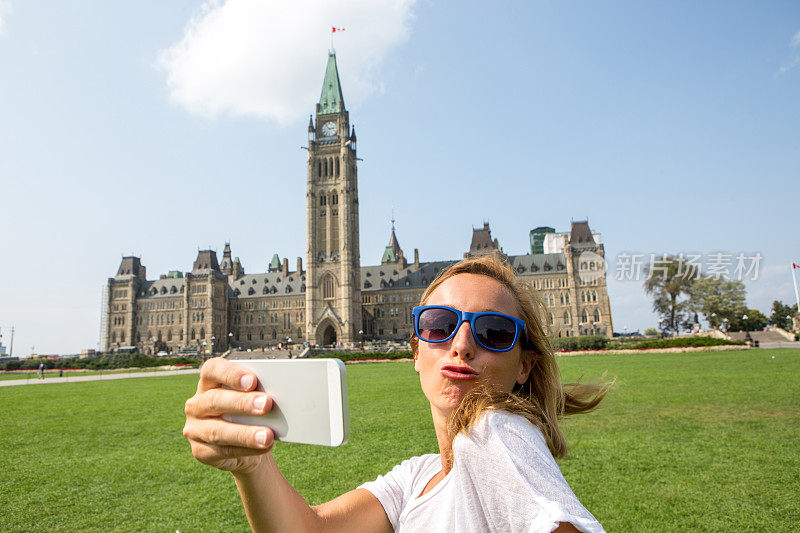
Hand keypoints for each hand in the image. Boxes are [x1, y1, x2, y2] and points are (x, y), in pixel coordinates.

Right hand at [183, 357, 274, 474]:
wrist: (246, 446)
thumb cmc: (250, 414)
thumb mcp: (252, 399)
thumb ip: (258, 393)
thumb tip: (277, 394)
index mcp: (208, 383)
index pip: (212, 370)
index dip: (231, 374)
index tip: (252, 380)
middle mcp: (196, 404)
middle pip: (215, 400)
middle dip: (242, 403)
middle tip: (267, 404)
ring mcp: (194, 429)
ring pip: (218, 431)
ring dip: (245, 433)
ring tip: (268, 435)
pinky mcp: (200, 451)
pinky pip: (223, 451)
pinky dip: (246, 449)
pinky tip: (264, 446)